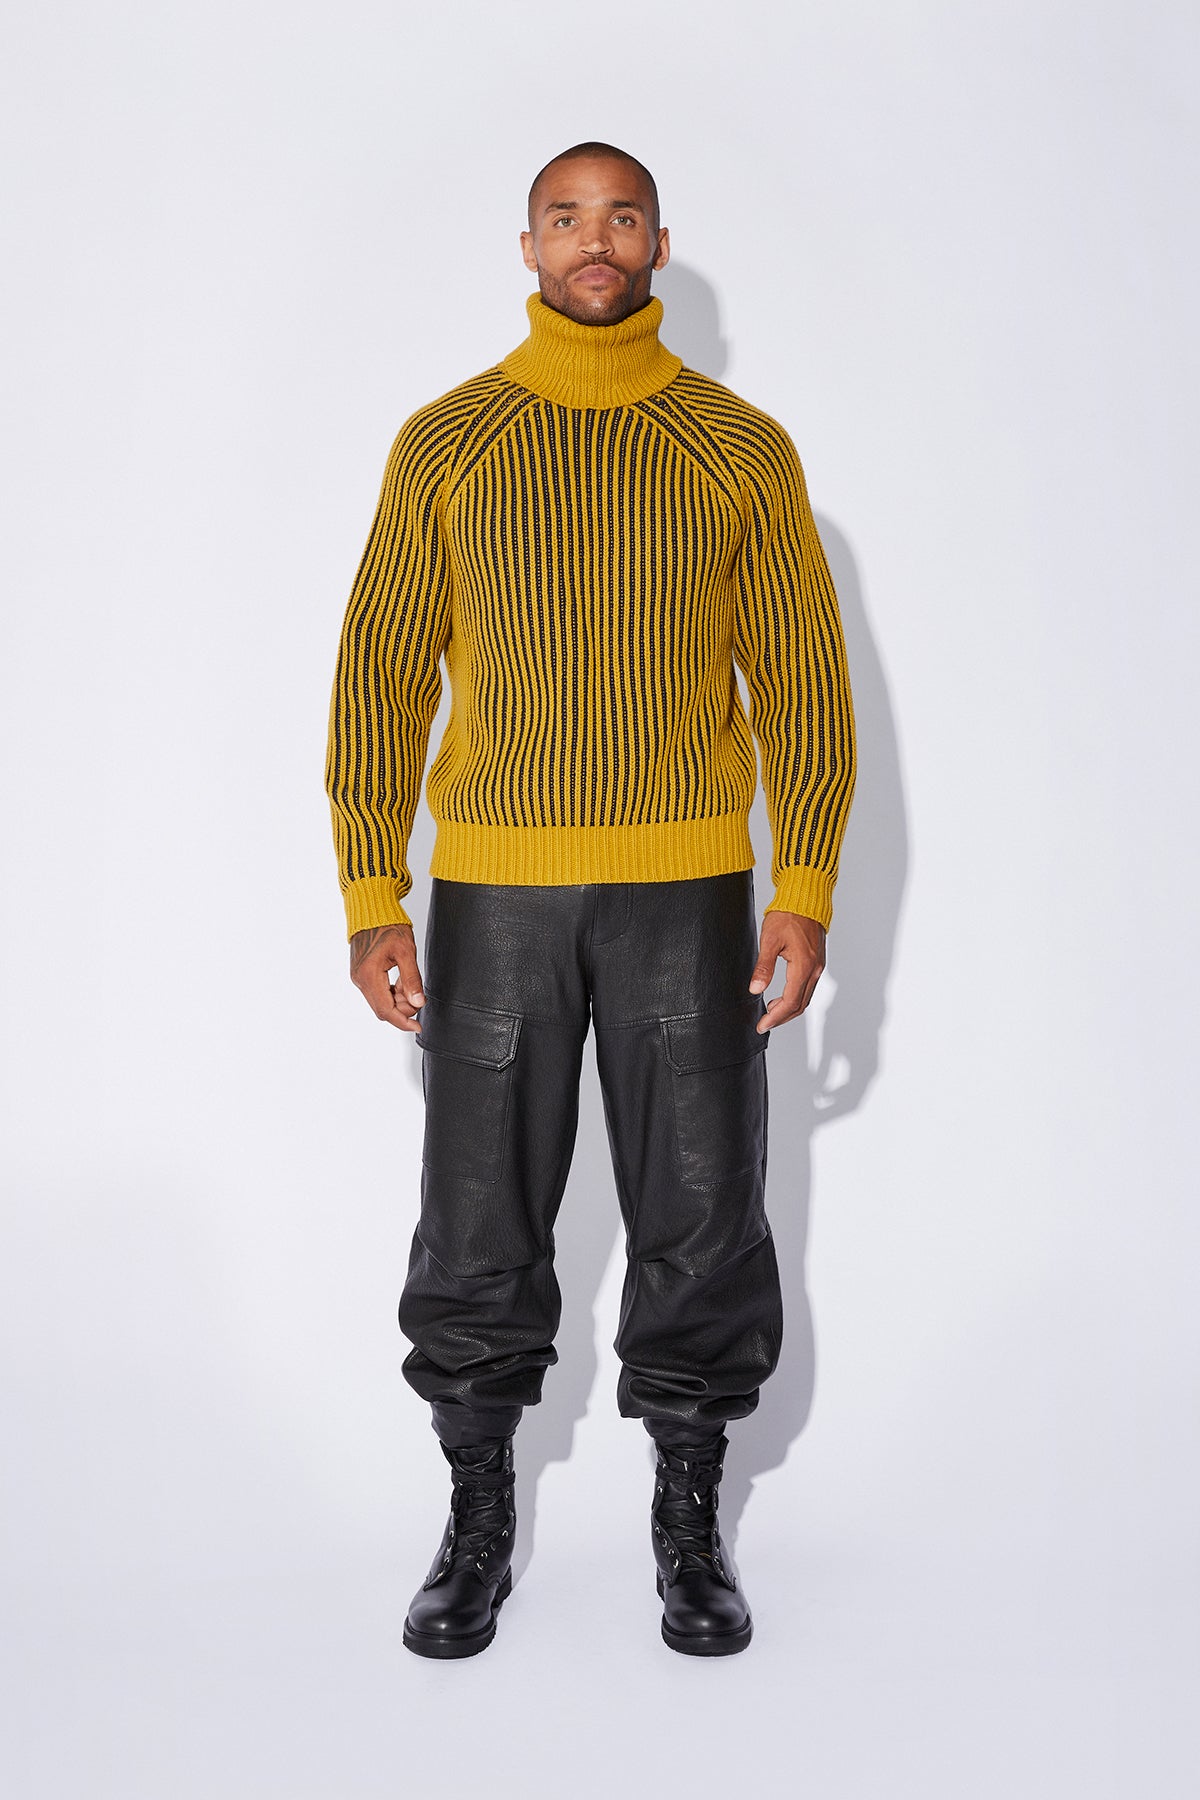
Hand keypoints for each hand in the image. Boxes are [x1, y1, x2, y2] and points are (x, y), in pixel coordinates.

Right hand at [350, 924, 425, 1031]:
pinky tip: (402, 983)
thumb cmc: (388, 925)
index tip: (417, 1026)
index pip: (386, 1010)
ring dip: (398, 1000)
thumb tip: (418, 1002)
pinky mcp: (361, 974)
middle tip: (419, 997)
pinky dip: (392, 992)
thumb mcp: (406, 951)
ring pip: (380, 1001)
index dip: (403, 1021)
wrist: (372, 910)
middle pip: (383, 1009)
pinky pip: (377, 992)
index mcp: (369, 975)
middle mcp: (360, 979)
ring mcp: (358, 977)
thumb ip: (412, 979)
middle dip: (403, 1009)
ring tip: (411, 986)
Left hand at [748, 911, 826, 1031]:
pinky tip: (781, 996)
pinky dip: (795, 997)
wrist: (805, 899)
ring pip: (805, 997)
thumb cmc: (788, 915)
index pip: (790, 1002)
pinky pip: (808, 987)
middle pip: (800, 1004)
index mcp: (803, 966)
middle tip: (764, 1022)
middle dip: (781, 1017)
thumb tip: (755, 989)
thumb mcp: (770, 940)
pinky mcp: (817, 962)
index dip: (775, 1017)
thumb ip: (763, 967)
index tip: (762, 1025)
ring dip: (788, 1008)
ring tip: (770, 1011)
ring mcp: (818, 966)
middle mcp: (814, 969)